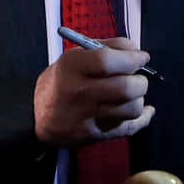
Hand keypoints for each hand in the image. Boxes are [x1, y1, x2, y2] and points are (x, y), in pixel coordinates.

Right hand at [34, 37, 155, 146]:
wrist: (38, 116)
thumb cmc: (62, 81)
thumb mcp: (74, 56)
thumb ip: (106, 48)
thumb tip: (135, 51)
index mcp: (72, 67)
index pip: (108, 61)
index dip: (132, 58)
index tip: (142, 57)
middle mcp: (78, 93)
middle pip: (125, 88)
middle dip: (141, 81)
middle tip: (138, 78)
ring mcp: (86, 117)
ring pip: (131, 109)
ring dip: (139, 99)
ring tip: (130, 95)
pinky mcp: (94, 135)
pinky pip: (129, 128)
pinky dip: (143, 118)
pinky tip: (145, 111)